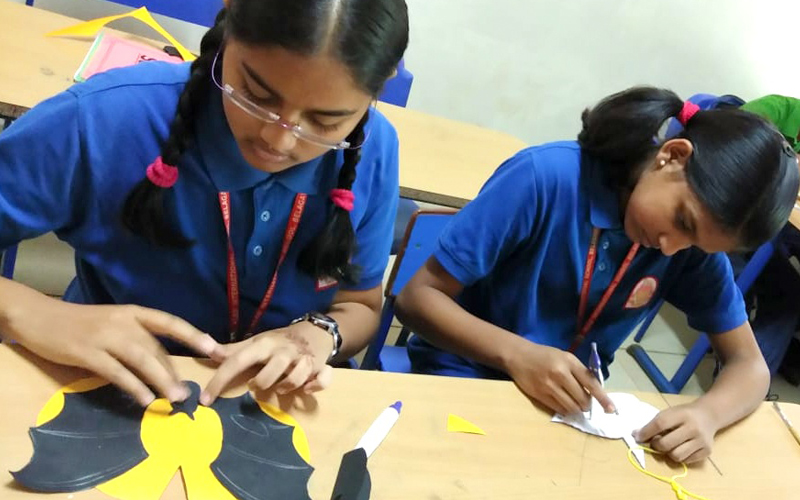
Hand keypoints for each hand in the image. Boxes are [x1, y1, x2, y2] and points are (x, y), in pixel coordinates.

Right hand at [5, 297, 220, 405]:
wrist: (40, 316)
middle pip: (156, 348)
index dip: (195, 336)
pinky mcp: (86, 352)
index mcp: (133, 312)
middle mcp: (123, 321)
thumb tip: (163, 366)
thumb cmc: (82, 323)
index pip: (170, 323)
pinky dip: (132, 386)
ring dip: (160, 380)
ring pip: (141, 359)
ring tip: (175, 398)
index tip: (217, 349)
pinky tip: (144, 400)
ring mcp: (105, 336)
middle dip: (174, 371)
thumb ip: (137, 339)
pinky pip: (115, 372)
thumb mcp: (114, 324)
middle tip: (190, 393)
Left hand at [201, 321, 333, 404]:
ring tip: (280, 388)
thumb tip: (205, 349)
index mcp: (264, 344)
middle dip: (260, 383)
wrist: (315, 331)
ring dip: (286, 387)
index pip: (237, 361)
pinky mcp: (320, 367)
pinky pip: (322, 380)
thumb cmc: (279, 341)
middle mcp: (283, 351)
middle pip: (270, 372)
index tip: (205, 400)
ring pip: (296, 378)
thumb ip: (232, 350)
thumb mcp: (256, 343)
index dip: (219, 381)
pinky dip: (315, 386)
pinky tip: (307, 389)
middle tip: (255, 385)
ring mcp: (303, 360)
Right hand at [505, 341, 615, 414]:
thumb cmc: (545, 356)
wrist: (519, 356)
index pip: (591, 383)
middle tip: (585, 403)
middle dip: (587, 405)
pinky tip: (563, 405)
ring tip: (575, 405)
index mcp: (569, 362)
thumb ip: (579, 372)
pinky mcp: (539, 395)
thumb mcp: (565, 357)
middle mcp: (560, 374)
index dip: (603, 398)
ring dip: (576, 409)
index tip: (612, 409)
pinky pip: (558, 409)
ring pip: (571, 407)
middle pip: (582, 398)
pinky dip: (564, 410)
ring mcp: (549, 386)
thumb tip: (594, 392)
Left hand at [633, 402, 716, 462]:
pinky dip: (680, 456)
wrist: (708, 415)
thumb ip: (655, 423)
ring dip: (668, 453)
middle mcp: (693, 428)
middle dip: (656, 445)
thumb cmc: (684, 414)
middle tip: (655, 442)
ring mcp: (701, 441)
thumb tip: (636, 435)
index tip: (637, 437)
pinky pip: (686, 461)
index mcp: (682, 414)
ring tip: (669, 445)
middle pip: (666, 444)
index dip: (646, 432)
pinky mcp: (707, 451)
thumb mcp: (670, 413)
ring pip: (676, 456)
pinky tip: (681, 448)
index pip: (660, 424)